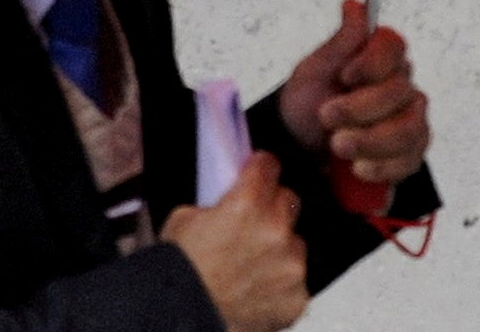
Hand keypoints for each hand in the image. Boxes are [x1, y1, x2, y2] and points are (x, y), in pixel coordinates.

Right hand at [161, 151, 308, 331]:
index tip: (261, 169)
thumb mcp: (186, 216)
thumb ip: (220, 201)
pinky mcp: (298, 295)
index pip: (269, 166)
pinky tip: (259, 284)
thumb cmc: (182, 270)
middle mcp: (275, 231)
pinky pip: (297, 278)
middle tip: (254, 220)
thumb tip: (233, 193)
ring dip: (280, 246)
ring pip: (296, 242)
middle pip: (288, 200)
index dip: (261, 167)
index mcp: (246, 204)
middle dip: (272, 206)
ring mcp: (290, 265)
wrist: (186, 313)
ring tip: (253, 261)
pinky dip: (282, 280)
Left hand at [277, 0, 430, 185]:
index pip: (393, 46)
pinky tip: (358, 167)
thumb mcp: (313, 70)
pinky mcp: (412, 154)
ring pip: (407, 129)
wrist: (301, 146)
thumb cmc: (308, 103)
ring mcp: (411, 121)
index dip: (371, 63)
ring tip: (338, 145)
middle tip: (327, 117)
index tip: (345, 76)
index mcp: (378, 59)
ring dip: (368, 141)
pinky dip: (380, 167)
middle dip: (358, 109)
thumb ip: (340, 42)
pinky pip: (409, 160)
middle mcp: (401, 87)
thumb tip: (355, 6)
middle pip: (398, 91)